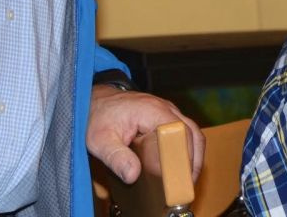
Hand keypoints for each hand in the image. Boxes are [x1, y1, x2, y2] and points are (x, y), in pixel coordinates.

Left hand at [87, 84, 204, 183]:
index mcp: (151, 110)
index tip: (181, 177)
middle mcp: (164, 108)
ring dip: (192, 155)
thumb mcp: (100, 140)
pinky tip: (179, 166)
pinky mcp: (164, 117)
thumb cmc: (97, 116)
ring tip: (185, 179)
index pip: (180, 132)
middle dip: (193, 160)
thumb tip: (133, 175)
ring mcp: (166, 111)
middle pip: (192, 132)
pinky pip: (183, 131)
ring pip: (191, 132)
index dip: (185, 155)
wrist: (93, 101)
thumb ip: (116, 157)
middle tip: (186, 184)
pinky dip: (186, 149)